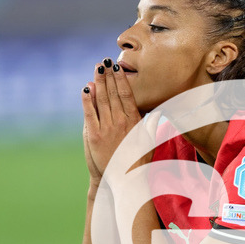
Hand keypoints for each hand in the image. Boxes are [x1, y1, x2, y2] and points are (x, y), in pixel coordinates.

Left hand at [81, 58, 146, 183]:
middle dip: (108, 76)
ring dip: (99, 82)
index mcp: (134, 122)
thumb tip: (158, 112)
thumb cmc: (139, 163)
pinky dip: (87, 100)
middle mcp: (120, 122)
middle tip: (105, 62)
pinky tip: (86, 88)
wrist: (126, 181)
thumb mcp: (149, 143)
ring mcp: (106, 128)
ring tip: (97, 69)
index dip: (122, 80)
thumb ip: (151, 126)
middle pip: (113, 94)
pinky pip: (89, 113)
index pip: (127, 95)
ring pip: (102, 100)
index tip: (119, 68)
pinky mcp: (94, 136)